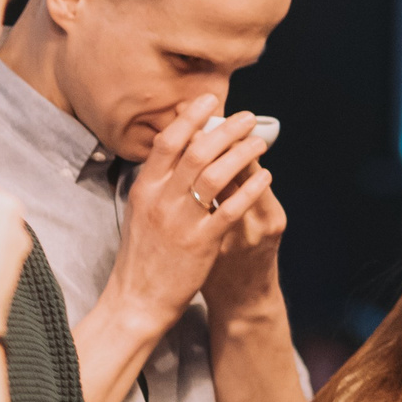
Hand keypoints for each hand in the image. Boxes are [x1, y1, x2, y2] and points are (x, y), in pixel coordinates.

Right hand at [110, 97, 273, 334]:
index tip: (211, 101)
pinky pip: (230, 209)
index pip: (167, 142)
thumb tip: (174, 150)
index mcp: (145, 189)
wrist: (136, 301)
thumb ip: (157, 182)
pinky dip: (250, 188)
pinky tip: (266, 175)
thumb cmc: (141, 257)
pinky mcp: (201, 243)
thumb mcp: (140, 212)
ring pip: (215, 175)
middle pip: (196, 151)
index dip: (191, 117)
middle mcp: (161, 200)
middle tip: (246, 118)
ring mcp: (181, 221)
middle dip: (224, 129)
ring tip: (259, 142)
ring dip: (241, 154)